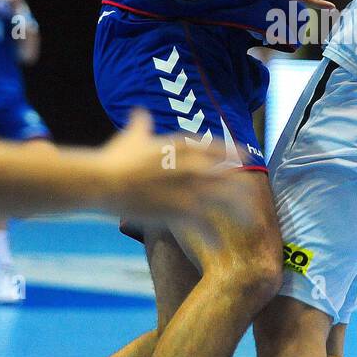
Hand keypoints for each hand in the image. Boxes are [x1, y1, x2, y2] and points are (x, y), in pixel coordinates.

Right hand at [98, 109, 262, 238]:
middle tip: (254, 199)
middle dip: (245, 188)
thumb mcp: (132, 137)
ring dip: (240, 213)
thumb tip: (139, 111)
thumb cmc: (115, 158)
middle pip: (230, 176)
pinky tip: (219, 245)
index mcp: (183, 146)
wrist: (103, 181)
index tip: (244, 159)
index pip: (218, 148)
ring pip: (226, 201)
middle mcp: (193, 165)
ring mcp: (188, 188)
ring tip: (249, 223)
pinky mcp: (179, 210)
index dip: (234, 153)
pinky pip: (205, 225)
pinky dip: (213, 236)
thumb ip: (141, 123)